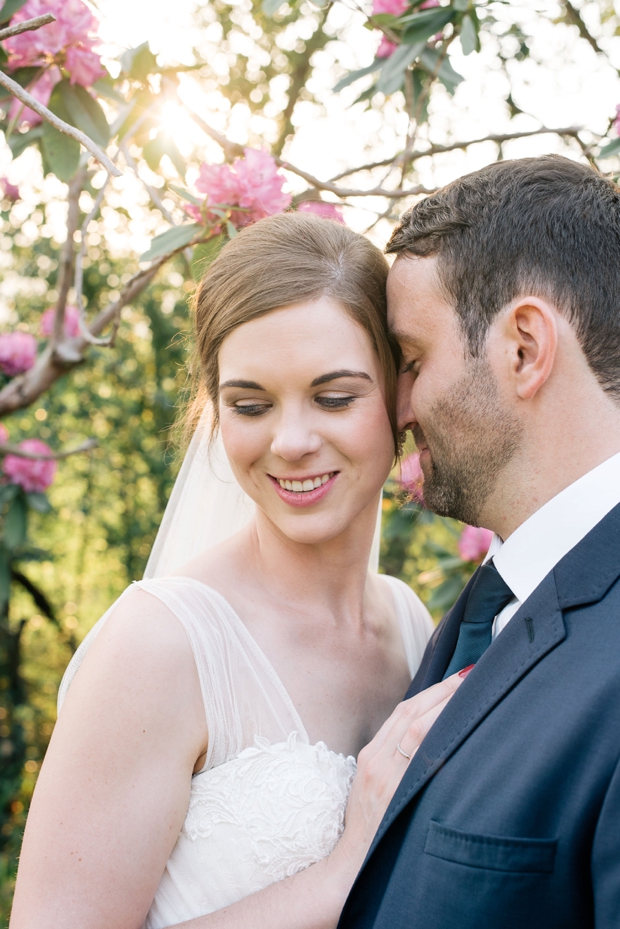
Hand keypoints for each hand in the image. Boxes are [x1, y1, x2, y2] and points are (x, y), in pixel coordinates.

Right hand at [327, 669, 469, 887]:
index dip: (431, 692)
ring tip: (471, 691)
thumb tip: (428, 736)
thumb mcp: (373, 785)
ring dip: (446, 706)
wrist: (354, 864)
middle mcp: (377, 760)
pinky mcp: (396, 793)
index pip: (403, 711)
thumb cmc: (370, 826)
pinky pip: (422, 759)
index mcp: (371, 754)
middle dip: (443, 691)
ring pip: (418, 729)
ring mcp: (386, 776)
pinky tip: (462, 730)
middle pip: (412, 712)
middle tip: (471, 675)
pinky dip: (441, 738)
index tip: (456, 678)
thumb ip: (394, 760)